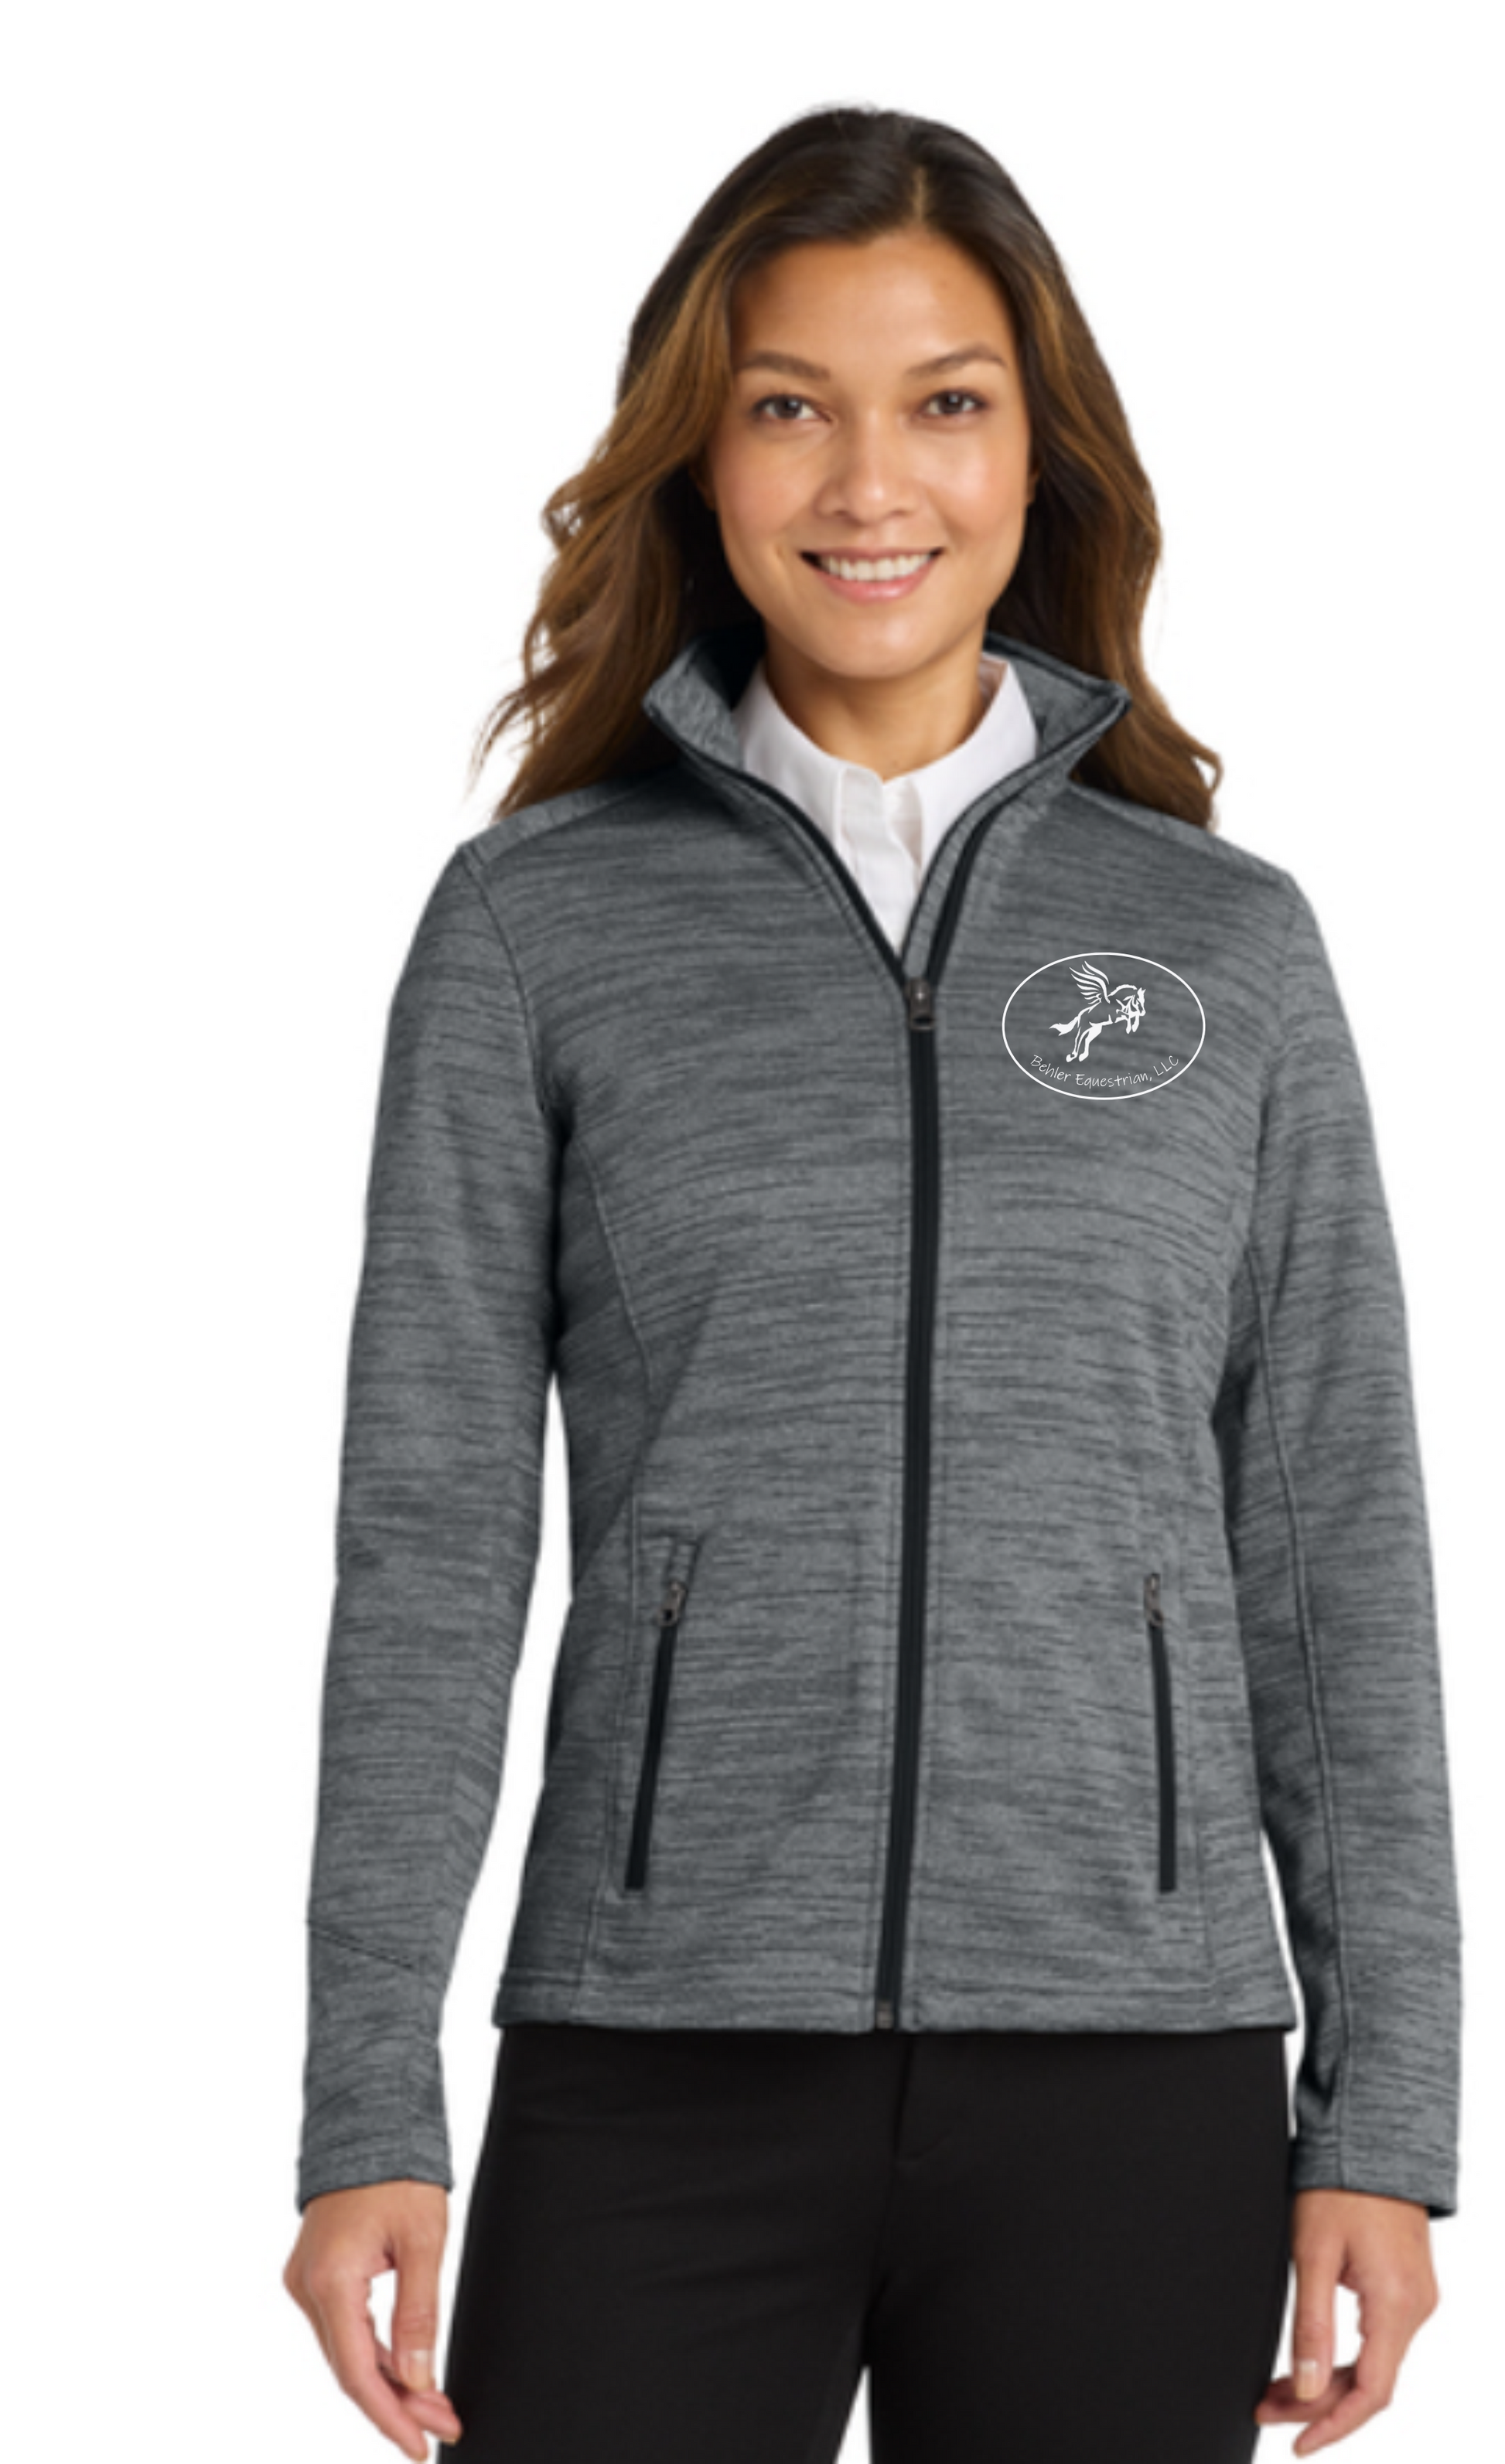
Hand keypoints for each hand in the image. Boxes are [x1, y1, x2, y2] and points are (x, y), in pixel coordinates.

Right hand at [284, 2179, 464, 2457]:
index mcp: (330, 2282)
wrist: (369, 2122)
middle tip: (444, 2425)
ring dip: (389, 2383)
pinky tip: (407, 2372)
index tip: (421, 2446)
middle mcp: (308, 2288)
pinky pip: (344, 2330)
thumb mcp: (422, 2242)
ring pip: (347, 2353)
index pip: (358, 2374)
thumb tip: (420, 2380)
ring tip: (435, 2406)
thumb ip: (418, 2316)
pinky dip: (376, 2354)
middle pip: (352, 2369)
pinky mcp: (316, 2276)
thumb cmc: (398, 2173)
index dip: (390, 2417)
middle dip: (398, 2404)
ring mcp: (307, 2283)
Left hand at [1253, 2187, 1439, 2453]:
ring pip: (1373, 2363)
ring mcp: (1415, 2298)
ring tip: (1277, 2390)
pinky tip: (1310, 2360)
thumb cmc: (1341, 2184)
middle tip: (1266, 2408)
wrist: (1372, 2137)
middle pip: (1370, 2382)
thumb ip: (1311, 2324)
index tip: (1298, 2443)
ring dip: (1328, 2381)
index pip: (1371, 2392)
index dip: (1334, 2426)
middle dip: (1318, 2404)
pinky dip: (1343, 2357)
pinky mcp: (1406, 2286)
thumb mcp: (1313, 2252)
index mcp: (1396, 2304)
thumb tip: (1305, 2389)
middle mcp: (1415, 2308)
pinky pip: (1378, 2339)